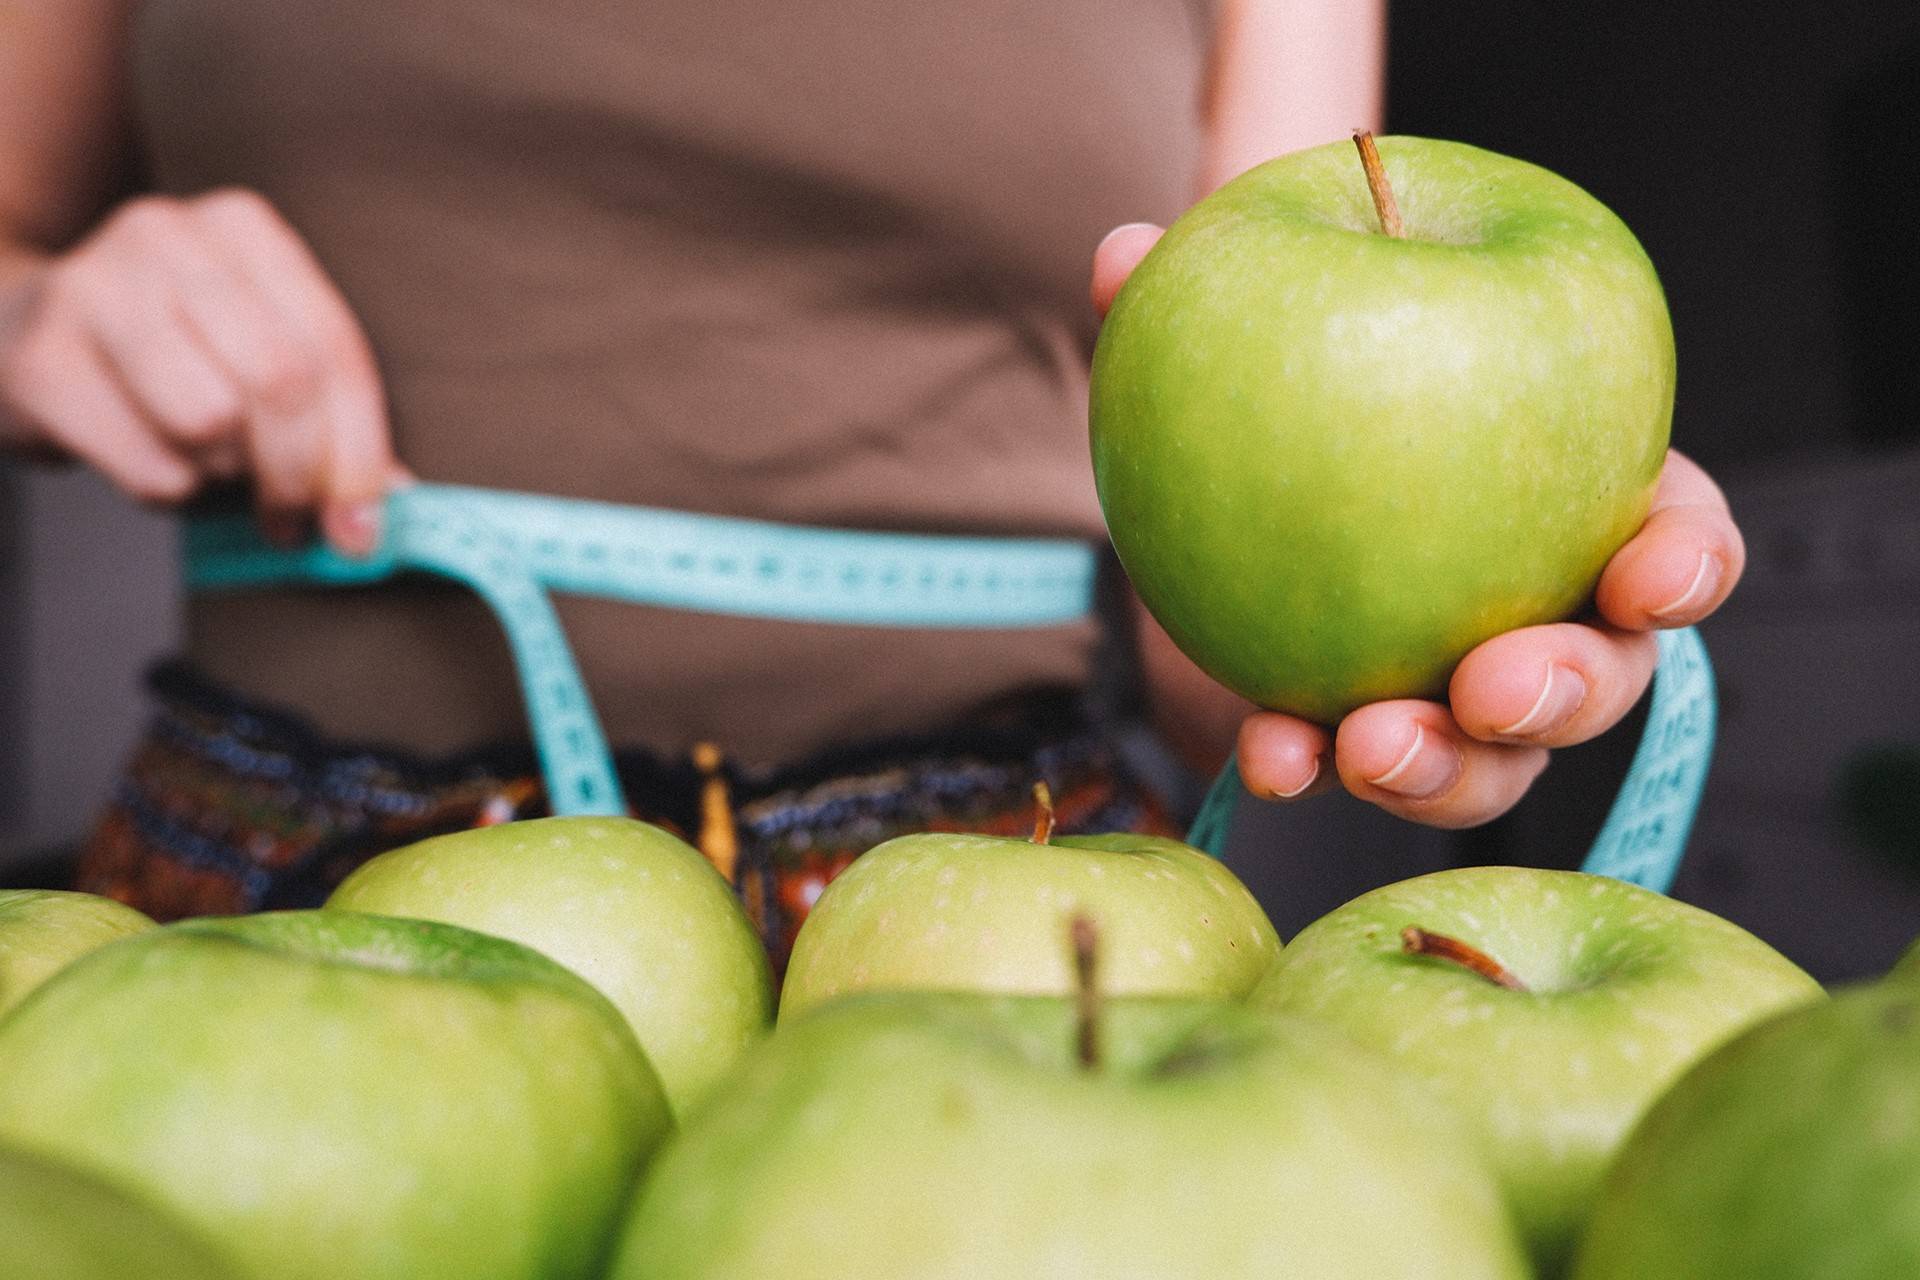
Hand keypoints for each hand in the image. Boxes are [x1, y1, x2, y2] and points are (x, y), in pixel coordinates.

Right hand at [0, 189, 399, 553]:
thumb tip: (395, 502)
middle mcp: (168, 238)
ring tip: (206, 466)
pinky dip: (167, 491)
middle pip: (281, 382)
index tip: (364, 530)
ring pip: (211, 422)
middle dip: (299, 474)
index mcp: (244, 229)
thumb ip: (329, 419)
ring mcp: (92, 289)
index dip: (359, 453)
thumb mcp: (254, 355)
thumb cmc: (166, 351)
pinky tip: (148, 460)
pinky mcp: (38, 360)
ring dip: (225, 476)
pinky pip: (148, 464)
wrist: (17, 325)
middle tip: (292, 521)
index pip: (335, 350)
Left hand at [1093, 223, 1743, 828]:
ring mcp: (1451, 695)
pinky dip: (1310, 767)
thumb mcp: (1258, 325)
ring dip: (1443, 769)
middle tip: (1491, 686)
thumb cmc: (1284, 388)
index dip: (1684, 564)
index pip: (1676, 535)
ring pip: (1492, 760)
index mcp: (1573, 499)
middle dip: (1562, 692)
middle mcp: (1538, 611)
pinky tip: (1269, 758)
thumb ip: (1212, 287)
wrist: (1201, 497)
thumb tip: (1122, 254)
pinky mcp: (1356, 736)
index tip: (1647, 579)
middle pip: (1601, 677)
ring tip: (1369, 745)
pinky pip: (1350, 769)